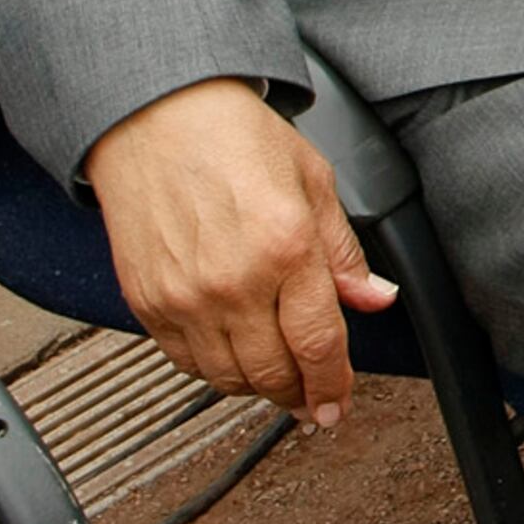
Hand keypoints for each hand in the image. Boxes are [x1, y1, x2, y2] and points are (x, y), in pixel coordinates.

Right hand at [86, 79, 397, 426]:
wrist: (156, 119)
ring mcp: (185, 298)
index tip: (339, 404)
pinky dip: (214, 371)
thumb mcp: (315, 181)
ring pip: (228, 378)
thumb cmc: (235, 137)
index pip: (318, 343)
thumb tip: (375, 298)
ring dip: (259, 388)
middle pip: (274, 373)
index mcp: (286, 248)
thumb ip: (345, 252)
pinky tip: (234, 358)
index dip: (334, 384)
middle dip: (301, 394)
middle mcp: (234, 282)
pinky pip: (185, 363)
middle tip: (315, 400)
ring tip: (279, 381)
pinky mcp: (148, 304)